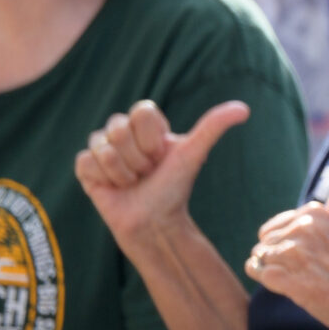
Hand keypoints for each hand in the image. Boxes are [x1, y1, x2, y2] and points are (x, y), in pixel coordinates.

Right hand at [77, 99, 249, 249]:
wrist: (154, 220)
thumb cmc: (174, 186)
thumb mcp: (193, 153)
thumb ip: (214, 126)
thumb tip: (244, 109)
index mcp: (147, 123)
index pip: (141, 112)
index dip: (151, 138)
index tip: (161, 155)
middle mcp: (123, 132)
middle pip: (118, 129)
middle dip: (137, 158)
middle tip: (147, 172)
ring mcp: (103, 149)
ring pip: (101, 147)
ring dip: (121, 171)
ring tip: (132, 181)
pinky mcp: (86, 168)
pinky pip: (85, 162)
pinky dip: (103, 178)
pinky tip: (114, 186)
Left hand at [247, 191, 328, 329]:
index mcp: (316, 214)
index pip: (272, 228)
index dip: (284, 247)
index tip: (307, 257)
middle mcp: (304, 227)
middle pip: (263, 244)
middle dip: (276, 260)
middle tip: (305, 272)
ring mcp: (296, 252)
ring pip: (260, 259)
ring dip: (272, 272)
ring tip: (299, 280)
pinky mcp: (288, 277)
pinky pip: (260, 273)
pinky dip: (267, 282)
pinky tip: (288, 288)